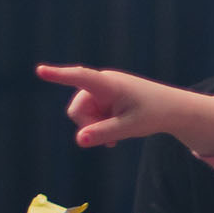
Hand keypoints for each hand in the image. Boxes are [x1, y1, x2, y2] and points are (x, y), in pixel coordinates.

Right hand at [35, 64, 213, 155]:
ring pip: (82, 114)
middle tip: (111, 142)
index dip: (59, 76)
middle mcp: (102, 83)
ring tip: (115, 137)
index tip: (40, 71)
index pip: (80, 78)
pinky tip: (113, 136)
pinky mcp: (105, 97)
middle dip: (87, 127)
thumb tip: (80, 140)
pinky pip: (91, 114)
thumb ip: (103, 133)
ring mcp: (102, 90)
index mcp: (109, 84)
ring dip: (95, 128)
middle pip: (77, 109)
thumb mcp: (129, 128)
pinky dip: (98, 125)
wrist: (172, 109)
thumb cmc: (153, 114)